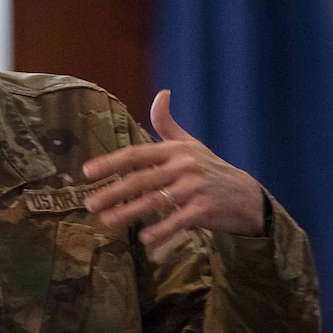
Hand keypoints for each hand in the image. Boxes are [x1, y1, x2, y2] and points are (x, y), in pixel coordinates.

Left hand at [82, 90, 264, 245]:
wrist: (246, 195)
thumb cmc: (210, 169)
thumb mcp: (190, 144)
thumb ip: (168, 123)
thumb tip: (161, 93)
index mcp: (175, 150)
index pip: (136, 154)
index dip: (110, 162)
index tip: (87, 172)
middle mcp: (183, 165)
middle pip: (141, 179)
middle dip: (113, 192)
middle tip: (90, 203)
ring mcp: (195, 187)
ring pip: (156, 200)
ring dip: (130, 212)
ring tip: (107, 222)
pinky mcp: (205, 208)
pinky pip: (179, 220)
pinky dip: (163, 229)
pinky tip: (145, 239)